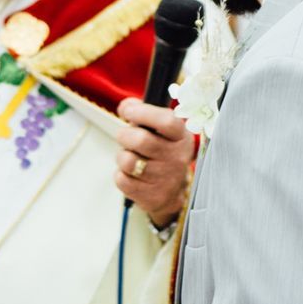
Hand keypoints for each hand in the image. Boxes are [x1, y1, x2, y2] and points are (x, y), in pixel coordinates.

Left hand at [115, 99, 196, 225]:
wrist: (171, 193)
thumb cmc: (161, 153)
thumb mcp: (161, 131)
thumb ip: (143, 113)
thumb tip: (125, 107)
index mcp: (181, 137)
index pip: (166, 121)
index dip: (143, 113)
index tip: (128, 111)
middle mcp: (177, 158)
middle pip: (141, 140)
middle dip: (124, 135)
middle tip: (125, 137)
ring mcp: (165, 179)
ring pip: (128, 161)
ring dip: (121, 156)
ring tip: (129, 157)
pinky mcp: (151, 196)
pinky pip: (122, 180)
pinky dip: (120, 174)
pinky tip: (131, 174)